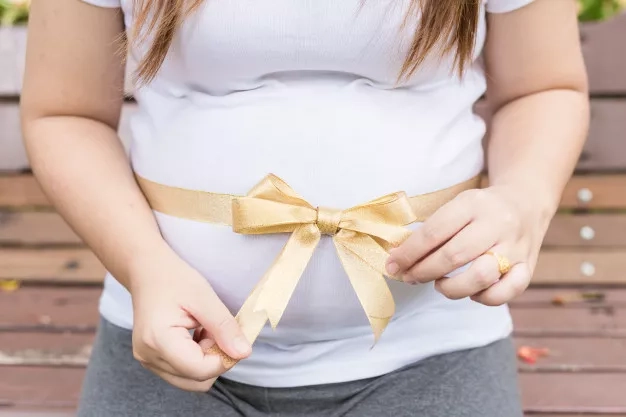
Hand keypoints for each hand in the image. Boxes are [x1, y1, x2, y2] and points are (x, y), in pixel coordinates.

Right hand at [129, 247, 250, 391]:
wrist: (147, 271)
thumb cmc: (174, 279)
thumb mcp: (205, 298)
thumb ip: (224, 327)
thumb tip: (243, 353)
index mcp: (158, 340)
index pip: (200, 371)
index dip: (223, 358)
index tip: (230, 336)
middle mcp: (148, 356)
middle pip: (196, 381)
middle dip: (214, 360)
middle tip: (215, 331)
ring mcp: (147, 360)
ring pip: (190, 380)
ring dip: (206, 360)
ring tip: (204, 331)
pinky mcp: (151, 359)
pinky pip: (182, 372)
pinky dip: (196, 358)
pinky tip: (196, 335)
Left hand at [386, 184, 553, 305]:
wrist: (526, 202)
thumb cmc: (480, 209)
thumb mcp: (457, 205)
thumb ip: (432, 230)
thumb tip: (399, 258)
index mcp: (472, 204)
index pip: (434, 232)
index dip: (409, 253)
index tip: (392, 265)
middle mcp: (496, 224)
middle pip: (454, 256)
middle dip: (424, 271)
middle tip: (409, 277)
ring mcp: (515, 247)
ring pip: (481, 276)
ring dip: (452, 288)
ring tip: (440, 285)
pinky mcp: (528, 266)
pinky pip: (506, 292)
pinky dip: (484, 298)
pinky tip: (471, 292)